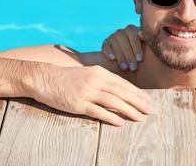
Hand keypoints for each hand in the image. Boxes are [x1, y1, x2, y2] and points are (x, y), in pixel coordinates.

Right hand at [32, 64, 152, 125]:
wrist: (45, 79)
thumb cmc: (68, 78)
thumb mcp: (88, 74)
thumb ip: (103, 80)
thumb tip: (120, 90)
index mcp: (99, 72)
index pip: (123, 83)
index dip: (137, 93)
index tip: (148, 100)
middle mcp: (95, 80)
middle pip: (121, 92)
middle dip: (137, 101)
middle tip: (150, 110)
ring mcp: (87, 92)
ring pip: (113, 101)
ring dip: (128, 110)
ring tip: (139, 117)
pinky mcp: (78, 104)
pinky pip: (98, 111)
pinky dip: (111, 117)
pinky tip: (120, 122)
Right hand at [101, 24, 143, 70]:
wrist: (132, 57)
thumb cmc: (141, 52)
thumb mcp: (146, 46)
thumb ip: (146, 39)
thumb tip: (141, 34)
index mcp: (132, 30)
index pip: (134, 37)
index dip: (137, 48)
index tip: (140, 60)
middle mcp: (121, 32)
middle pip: (124, 41)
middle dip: (129, 56)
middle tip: (133, 68)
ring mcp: (112, 37)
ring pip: (115, 44)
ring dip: (120, 57)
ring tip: (125, 68)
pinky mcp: (106, 44)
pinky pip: (105, 46)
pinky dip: (108, 52)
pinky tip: (112, 59)